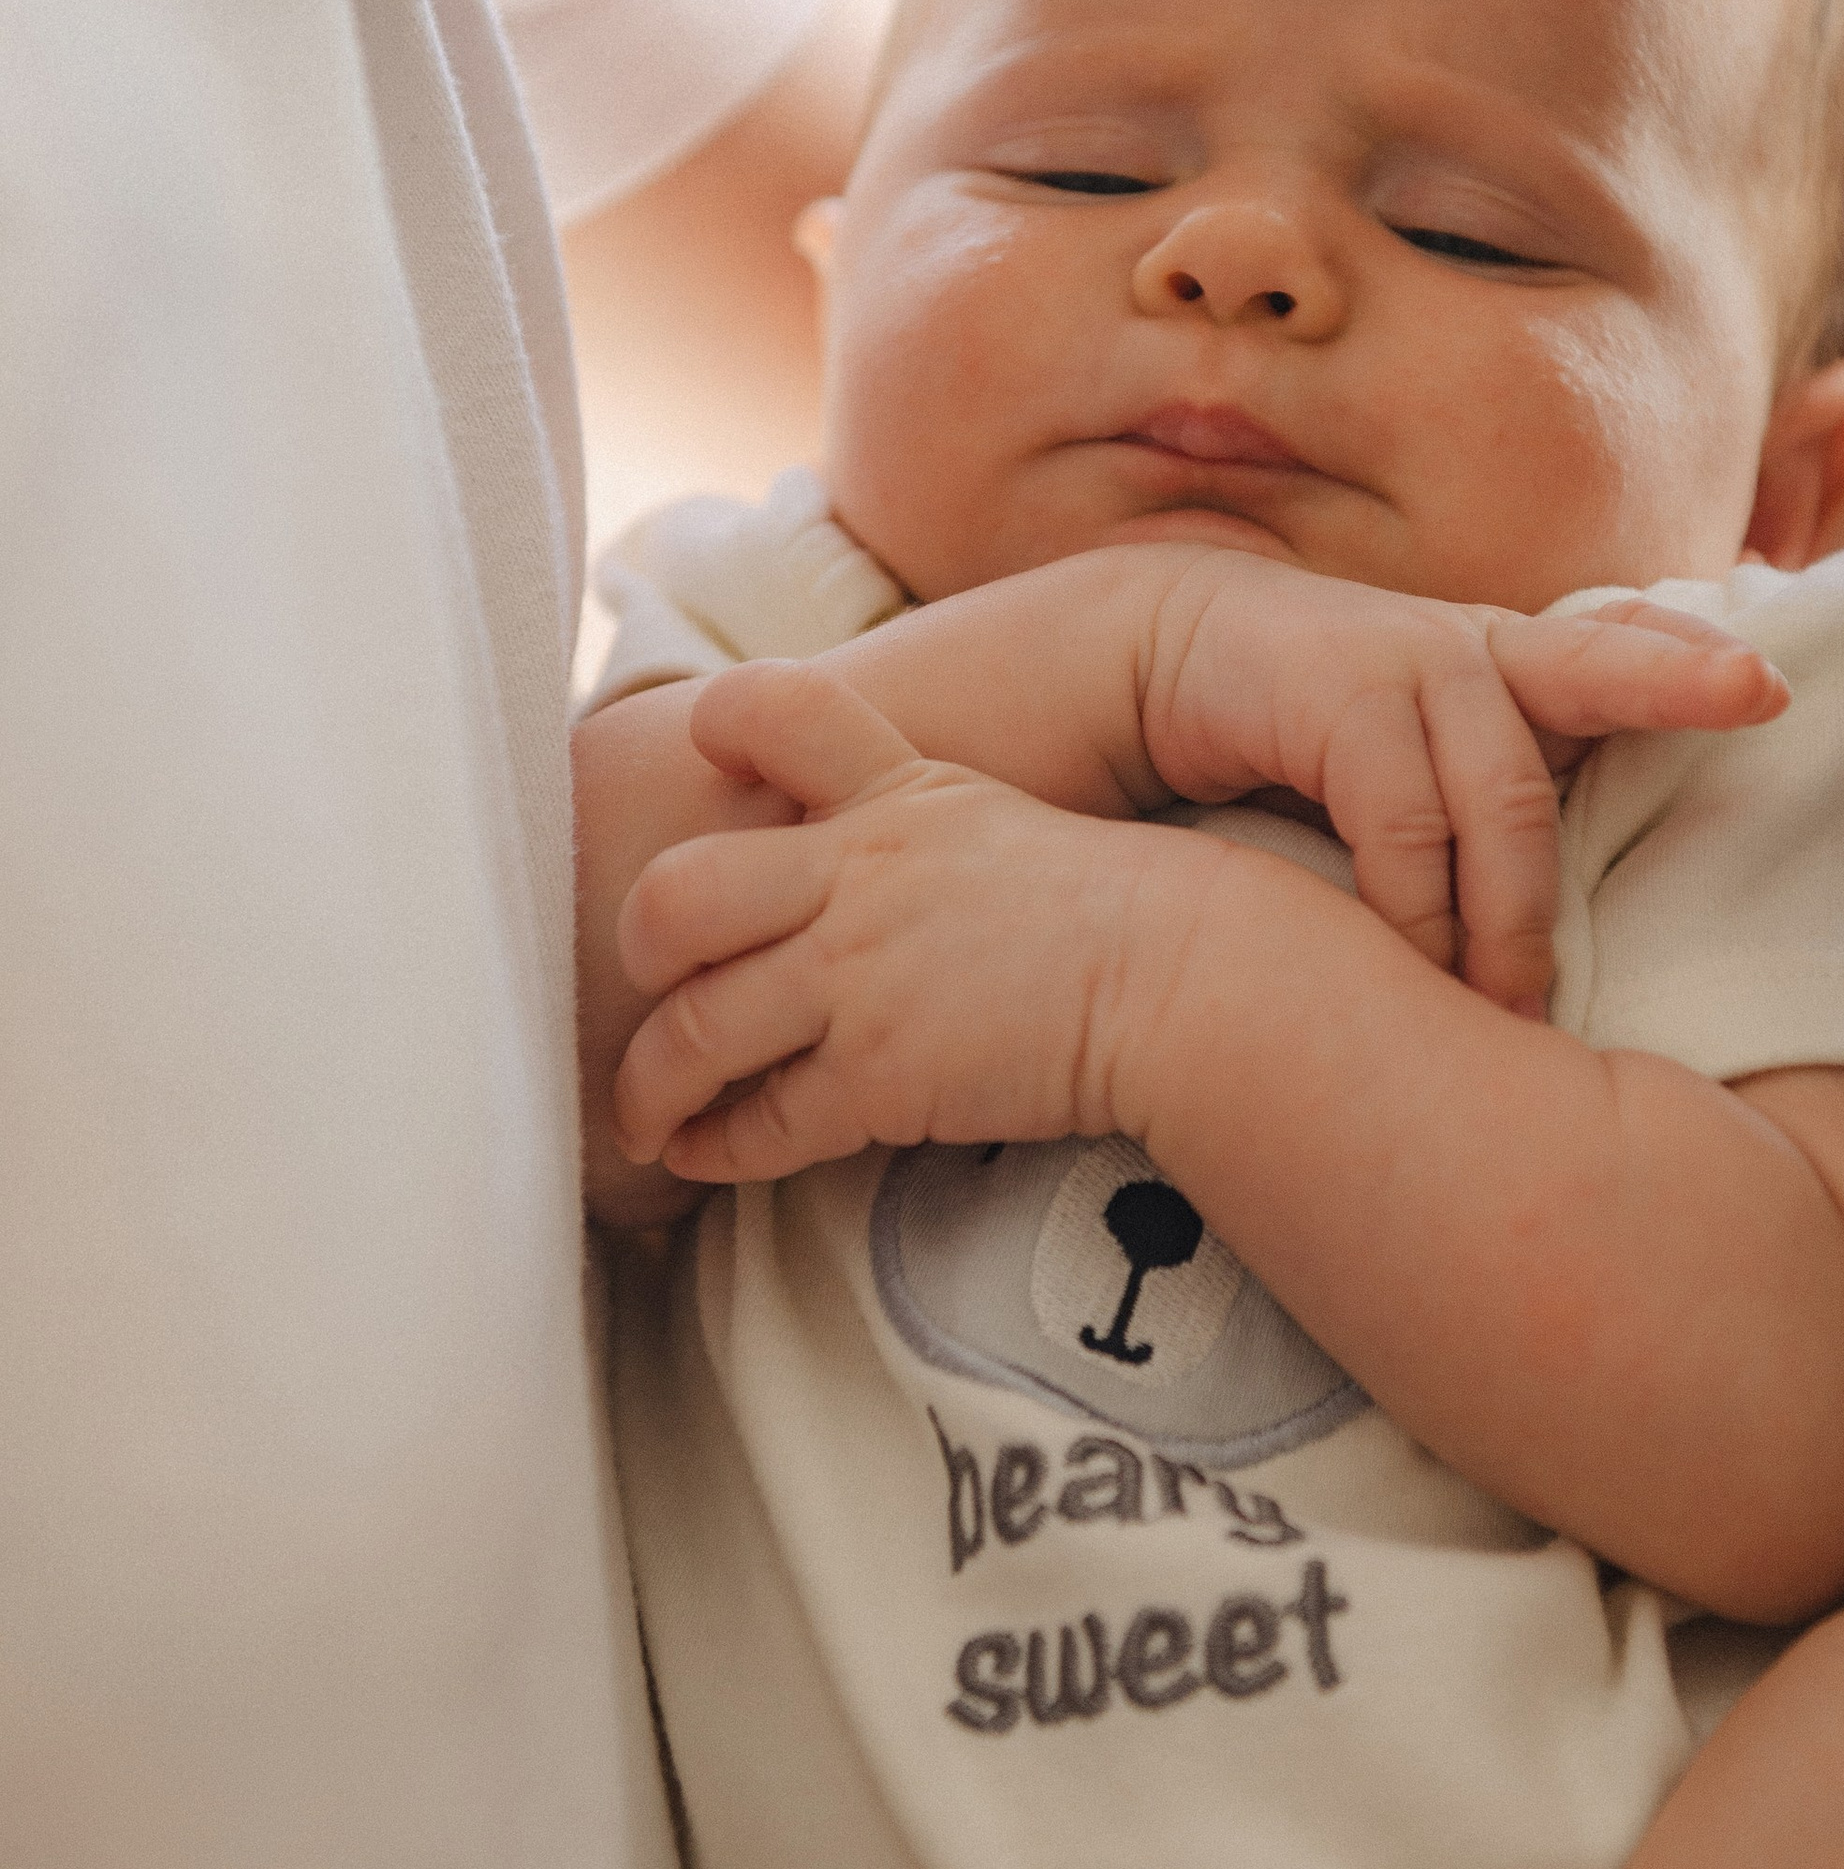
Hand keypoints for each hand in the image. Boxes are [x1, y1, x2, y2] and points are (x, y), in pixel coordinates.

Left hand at [610, 659, 1236, 1182]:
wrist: (1180, 978)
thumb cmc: (1101, 911)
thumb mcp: (991, 821)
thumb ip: (904, 824)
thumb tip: (833, 871)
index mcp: (891, 795)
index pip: (776, 711)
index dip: (719, 728)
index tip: (697, 757)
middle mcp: (856, 873)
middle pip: (677, 897)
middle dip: (638, 955)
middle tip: (644, 987)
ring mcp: (861, 973)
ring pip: (695, 1029)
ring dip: (650, 1085)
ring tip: (646, 1115)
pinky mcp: (881, 1073)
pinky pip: (761, 1122)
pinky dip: (715, 1149)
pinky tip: (702, 1158)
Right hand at [1110, 552, 1783, 1014]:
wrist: (1153, 667)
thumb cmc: (1308, 746)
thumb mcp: (1417, 771)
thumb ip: (1493, 816)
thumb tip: (1564, 952)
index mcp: (1513, 671)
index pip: (1624, 646)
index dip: (1698, 662)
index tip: (1778, 684)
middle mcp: (1476, 653)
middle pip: (1599, 671)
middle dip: (1681, 686)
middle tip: (1766, 704)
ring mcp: (1408, 660)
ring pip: (1507, 791)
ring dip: (1514, 917)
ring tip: (1517, 1013)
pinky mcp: (1335, 689)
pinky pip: (1404, 820)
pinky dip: (1415, 913)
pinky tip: (1416, 973)